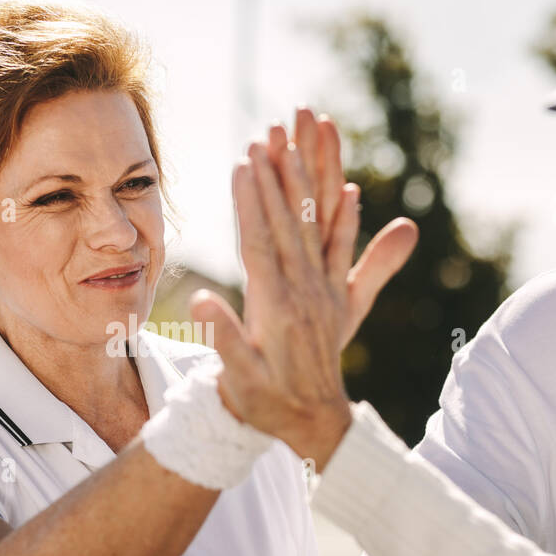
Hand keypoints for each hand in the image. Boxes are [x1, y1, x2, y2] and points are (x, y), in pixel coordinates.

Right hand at [194, 108, 417, 465]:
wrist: (315, 426)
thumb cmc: (265, 406)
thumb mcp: (239, 381)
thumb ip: (225, 340)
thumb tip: (202, 301)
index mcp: (278, 307)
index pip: (262, 242)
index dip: (252, 200)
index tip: (244, 160)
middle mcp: (306, 292)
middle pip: (294, 220)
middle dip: (282, 172)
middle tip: (276, 129)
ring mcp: (325, 293)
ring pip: (319, 225)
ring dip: (313, 181)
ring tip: (309, 142)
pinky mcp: (336, 298)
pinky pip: (344, 250)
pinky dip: (348, 218)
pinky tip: (352, 189)